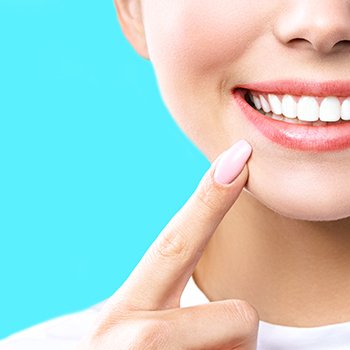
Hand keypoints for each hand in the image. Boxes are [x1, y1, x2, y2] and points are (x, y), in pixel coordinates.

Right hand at [77, 139, 258, 349]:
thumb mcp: (117, 326)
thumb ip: (159, 305)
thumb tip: (227, 305)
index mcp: (124, 312)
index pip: (178, 242)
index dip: (210, 199)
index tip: (240, 158)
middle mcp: (136, 339)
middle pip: (240, 320)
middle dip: (234, 324)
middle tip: (187, 337)